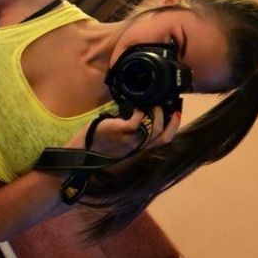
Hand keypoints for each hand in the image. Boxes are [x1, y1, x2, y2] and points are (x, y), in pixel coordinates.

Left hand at [66, 108, 180, 158]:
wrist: (81, 153)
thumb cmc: (97, 145)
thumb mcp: (119, 138)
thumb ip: (131, 129)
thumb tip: (139, 111)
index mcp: (139, 149)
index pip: (164, 141)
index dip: (174, 127)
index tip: (176, 114)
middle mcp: (138, 148)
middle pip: (163, 136)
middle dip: (170, 119)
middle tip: (165, 106)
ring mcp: (131, 141)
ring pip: (155, 128)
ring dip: (156, 113)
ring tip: (150, 105)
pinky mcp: (122, 132)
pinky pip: (139, 120)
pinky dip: (141, 111)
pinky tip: (136, 107)